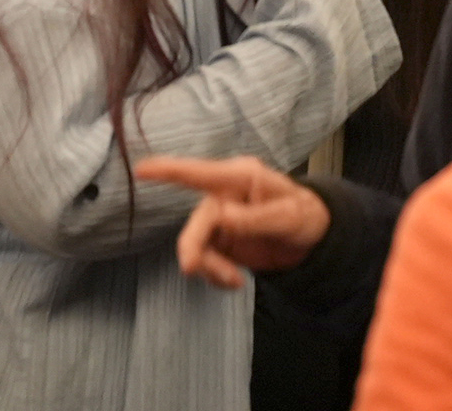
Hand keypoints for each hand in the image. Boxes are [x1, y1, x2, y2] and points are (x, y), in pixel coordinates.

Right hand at [135, 156, 332, 288]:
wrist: (311, 240)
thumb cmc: (304, 215)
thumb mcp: (288, 217)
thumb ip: (255, 218)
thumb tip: (222, 216)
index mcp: (239, 179)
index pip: (198, 173)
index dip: (167, 170)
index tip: (140, 169)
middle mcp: (223, 197)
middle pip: (197, 223)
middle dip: (193, 248)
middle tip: (191, 269)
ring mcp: (220, 221)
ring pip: (196, 246)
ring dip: (209, 268)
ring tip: (234, 280)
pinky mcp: (220, 244)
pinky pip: (205, 263)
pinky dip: (215, 276)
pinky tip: (234, 281)